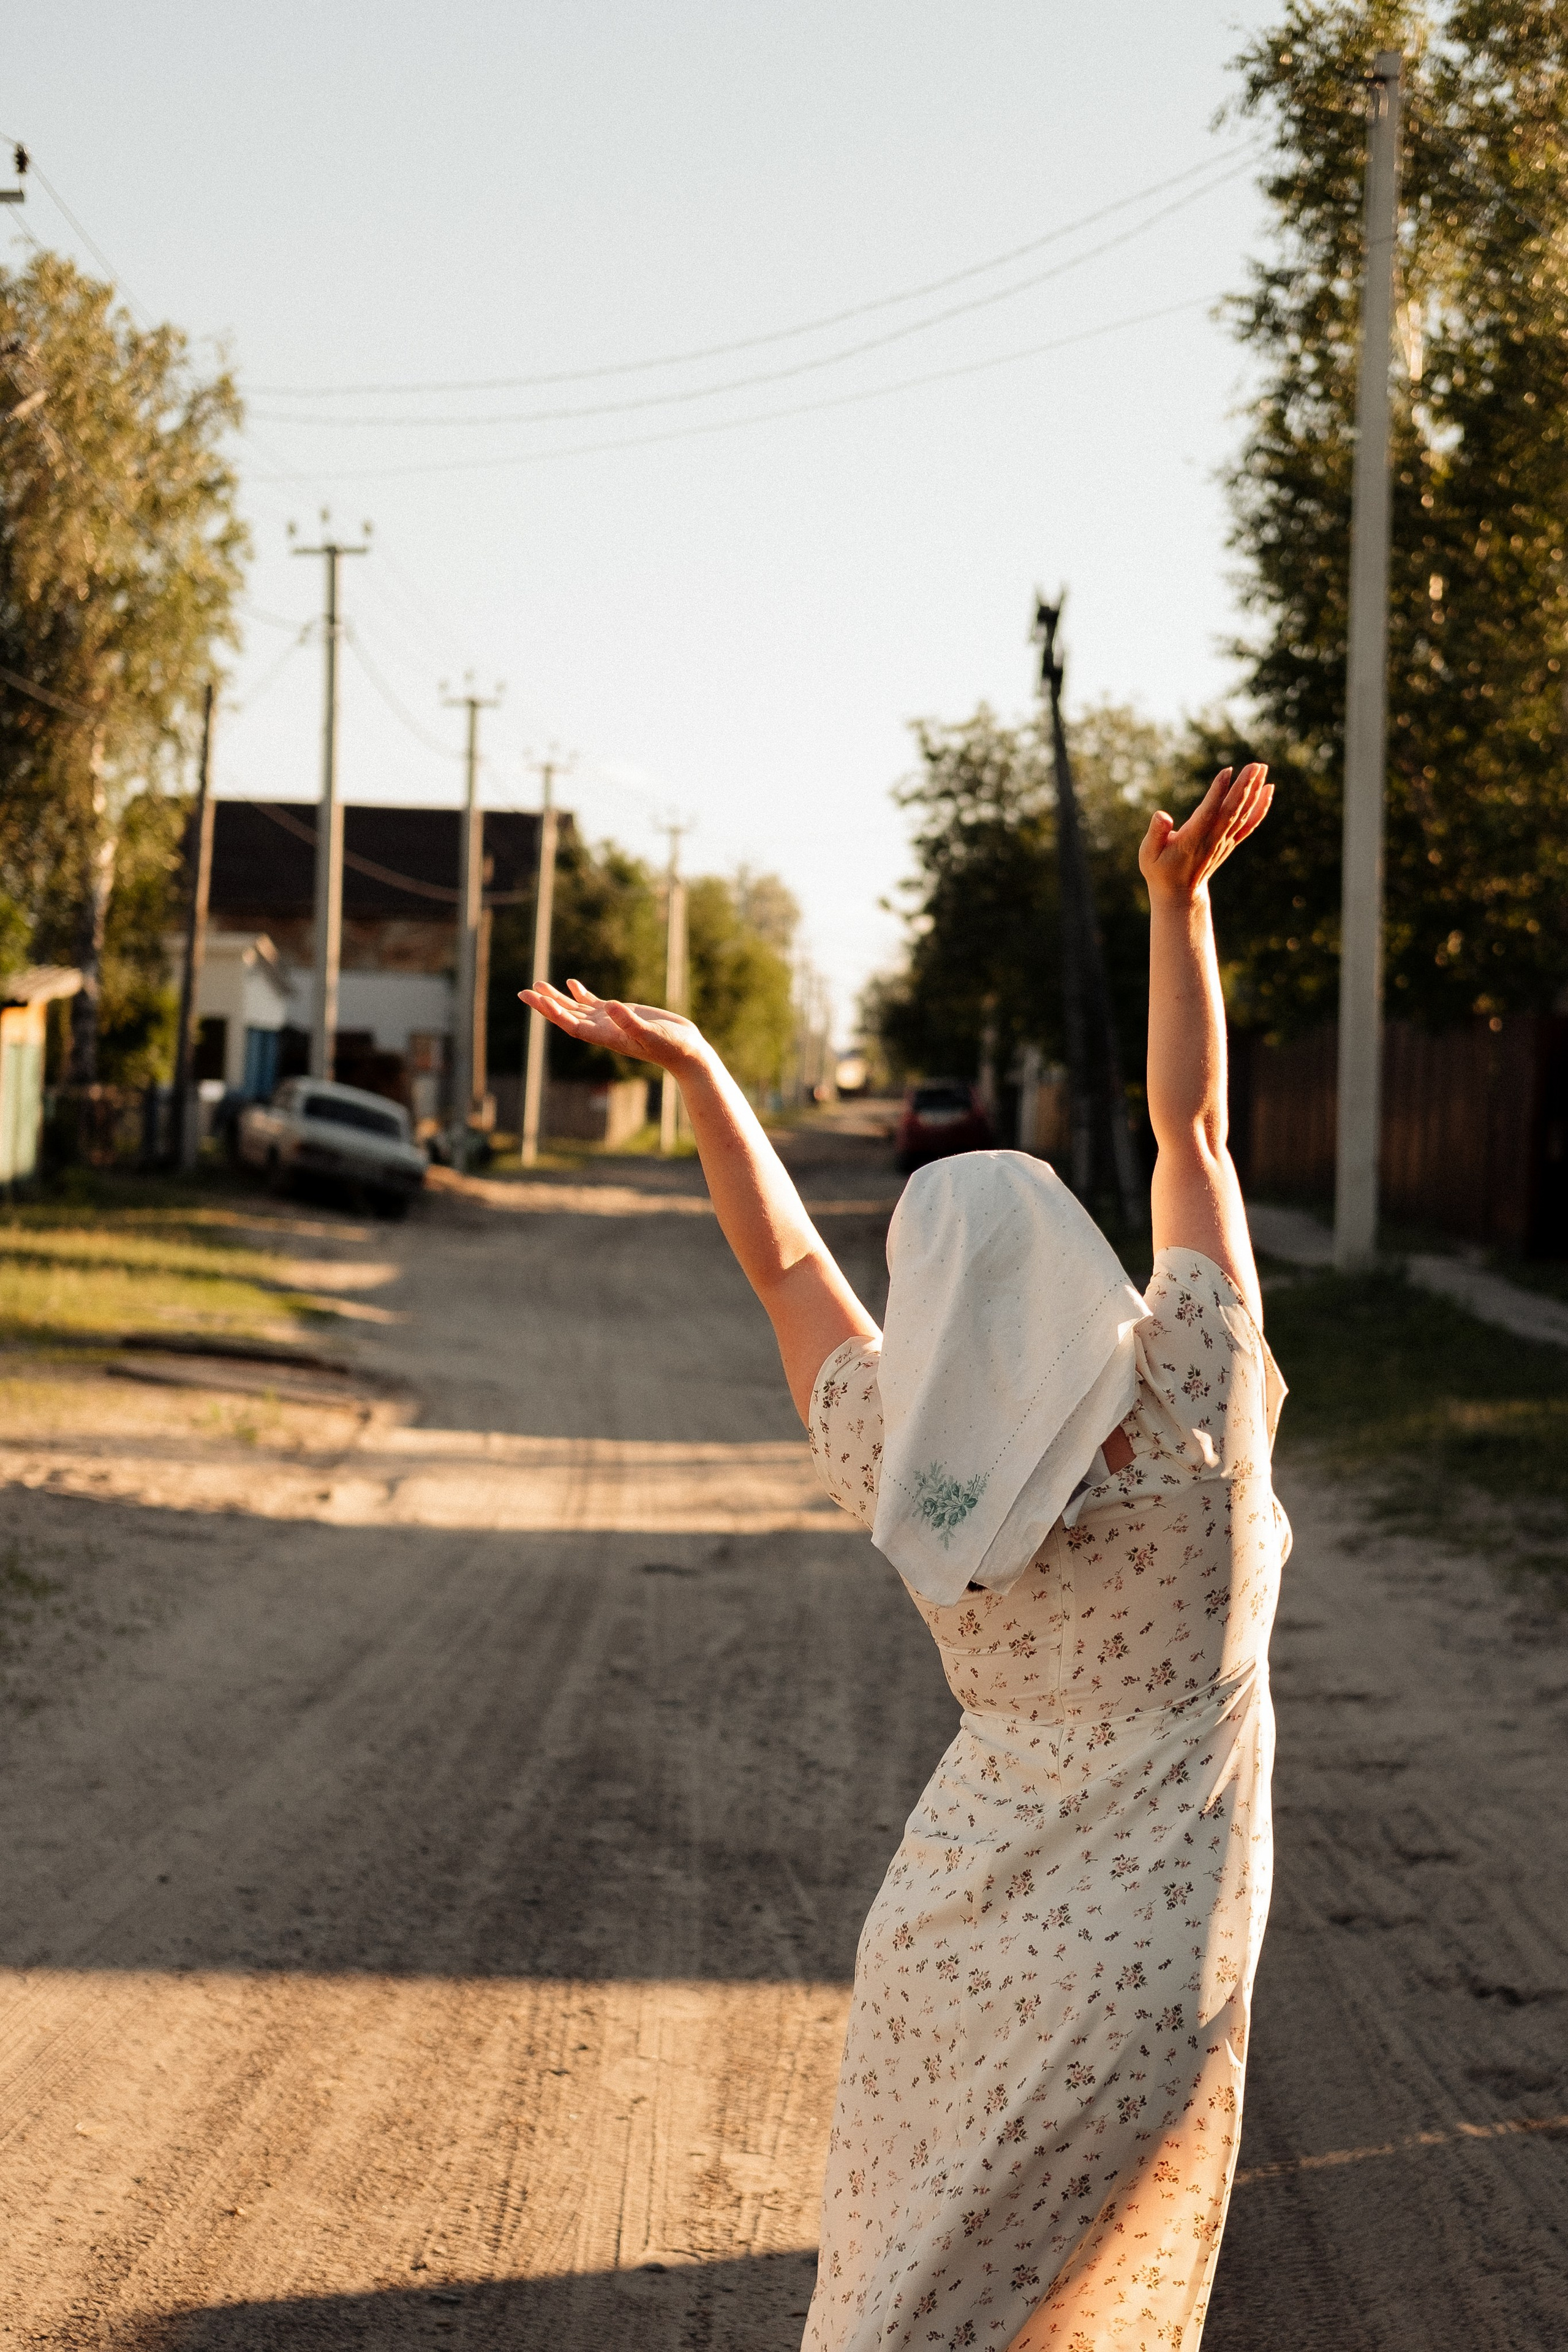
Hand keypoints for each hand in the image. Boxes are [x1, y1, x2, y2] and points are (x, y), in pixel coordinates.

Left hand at [518, 977, 706, 1072]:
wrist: (685, 1051)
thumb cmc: (670, 1047)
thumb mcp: (650, 1034)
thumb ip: (629, 1022)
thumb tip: (610, 1005)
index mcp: (606, 1037)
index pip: (572, 1025)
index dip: (554, 1013)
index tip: (538, 1000)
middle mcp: (602, 1030)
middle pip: (566, 1016)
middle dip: (545, 1004)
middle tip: (523, 993)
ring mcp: (609, 1021)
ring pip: (576, 1008)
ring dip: (557, 998)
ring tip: (537, 985)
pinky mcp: (620, 1013)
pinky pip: (594, 1003)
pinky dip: (580, 994)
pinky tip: (570, 983)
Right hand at [1138, 763, 1271, 904]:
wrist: (1180, 894)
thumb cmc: (1160, 871)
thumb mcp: (1148, 854)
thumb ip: (1155, 834)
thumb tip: (1162, 815)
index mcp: (1192, 839)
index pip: (1208, 812)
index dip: (1218, 792)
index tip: (1227, 771)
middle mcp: (1212, 839)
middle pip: (1231, 810)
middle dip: (1244, 787)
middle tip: (1255, 765)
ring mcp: (1224, 841)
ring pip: (1242, 813)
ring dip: (1254, 791)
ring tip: (1262, 768)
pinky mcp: (1230, 842)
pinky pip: (1249, 823)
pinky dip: (1260, 807)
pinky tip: (1268, 789)